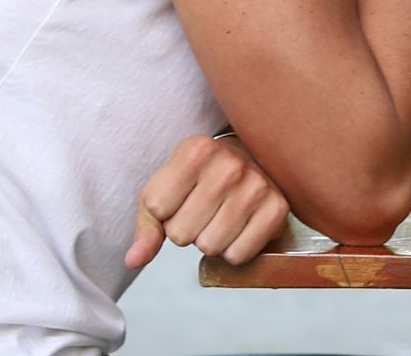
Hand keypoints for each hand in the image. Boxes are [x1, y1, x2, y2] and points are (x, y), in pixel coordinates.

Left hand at [126, 134, 290, 268]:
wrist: (252, 158)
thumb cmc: (202, 176)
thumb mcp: (167, 186)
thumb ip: (147, 224)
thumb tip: (133, 260)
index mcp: (197, 150)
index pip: (158, 209)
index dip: (165, 213)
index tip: (183, 196)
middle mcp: (230, 164)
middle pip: (182, 235)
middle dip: (188, 229)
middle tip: (204, 208)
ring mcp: (258, 186)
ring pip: (210, 247)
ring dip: (210, 240)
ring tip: (221, 216)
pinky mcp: (278, 209)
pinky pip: (238, 255)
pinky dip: (234, 249)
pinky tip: (239, 226)